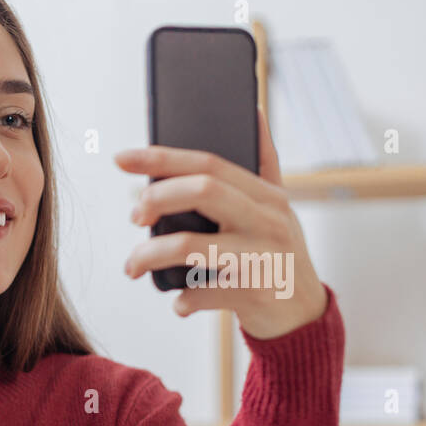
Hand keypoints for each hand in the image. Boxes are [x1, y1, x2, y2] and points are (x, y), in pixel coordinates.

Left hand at [115, 107, 327, 339]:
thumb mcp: (278, 207)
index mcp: (266, 195)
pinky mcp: (255, 293)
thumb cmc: (278, 255)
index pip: (209, 163)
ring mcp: (262, 256)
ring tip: (133, 266)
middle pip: (203, 191)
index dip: (163, 158)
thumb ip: (264, 163)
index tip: (121, 158)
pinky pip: (200, 293)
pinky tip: (180, 302)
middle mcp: (268, 220)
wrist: (304, 314)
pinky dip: (182, 300)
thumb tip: (252, 110)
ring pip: (190, 246)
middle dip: (157, 198)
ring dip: (150, 255)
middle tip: (133, 216)